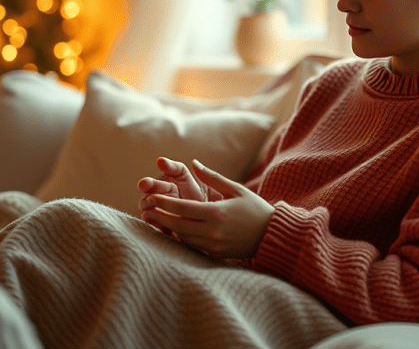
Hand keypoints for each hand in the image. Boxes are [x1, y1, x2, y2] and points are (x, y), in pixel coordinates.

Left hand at [139, 159, 274, 258]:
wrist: (272, 235)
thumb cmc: (255, 209)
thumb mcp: (236, 189)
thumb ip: (212, 178)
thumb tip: (194, 164)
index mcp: (217, 212)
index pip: (183, 207)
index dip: (164, 203)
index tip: (152, 197)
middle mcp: (213, 231)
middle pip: (178, 225)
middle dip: (161, 217)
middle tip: (146, 209)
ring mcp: (214, 245)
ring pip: (183, 237)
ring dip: (169, 228)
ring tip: (156, 219)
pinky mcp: (215, 254)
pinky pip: (192, 246)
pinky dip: (182, 238)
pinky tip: (174, 230)